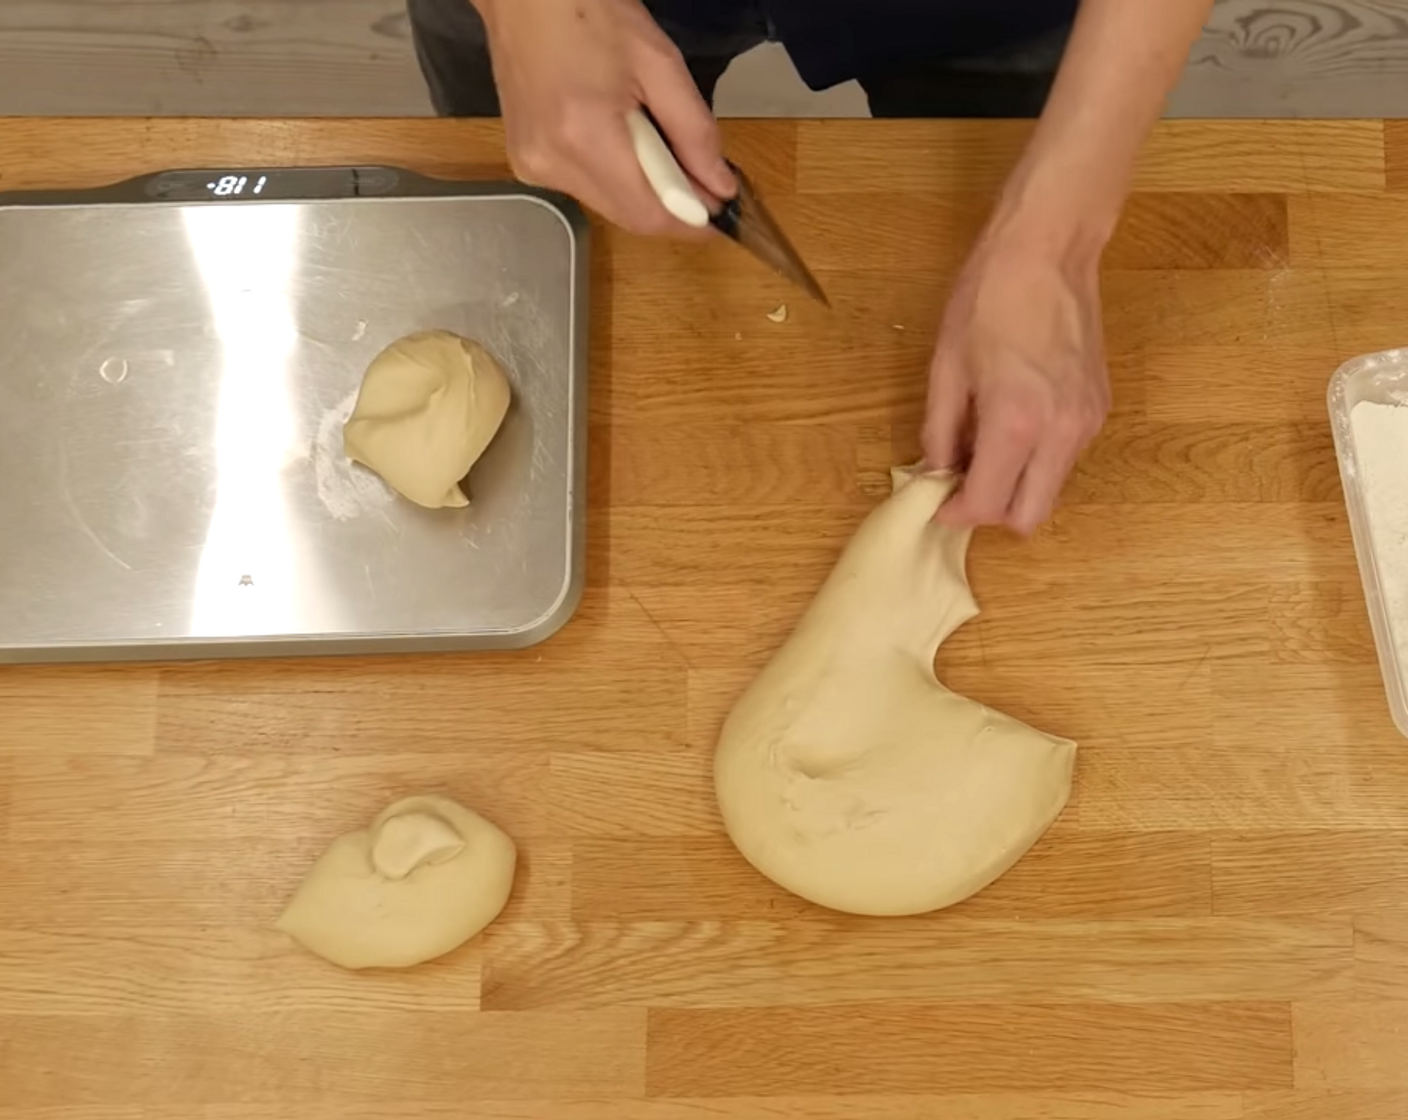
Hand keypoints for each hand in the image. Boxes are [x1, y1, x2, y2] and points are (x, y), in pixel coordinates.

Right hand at [480, 0, 735, 235]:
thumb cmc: (590, 12)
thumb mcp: (659, 62)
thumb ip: (694, 131)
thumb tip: (721, 188)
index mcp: (585, 137)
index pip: (649, 214)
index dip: (691, 224)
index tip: (723, 222)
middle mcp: (553, 163)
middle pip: (628, 216)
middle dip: (671, 208)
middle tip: (702, 182)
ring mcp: (533, 167)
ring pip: (608, 205)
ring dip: (643, 191)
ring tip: (654, 144)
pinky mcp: (525, 164)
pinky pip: (585, 189)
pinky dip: (614, 177)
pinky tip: (617, 139)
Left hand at [922, 212, 1109, 535]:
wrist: (1050, 250)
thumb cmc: (990, 297)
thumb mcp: (946, 367)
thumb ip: (940, 431)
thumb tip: (937, 471)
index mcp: (1016, 423)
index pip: (989, 504)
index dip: (958, 513)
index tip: (940, 503)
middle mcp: (1061, 432)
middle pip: (1030, 516)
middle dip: (993, 511)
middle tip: (964, 484)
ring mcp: (1088, 422)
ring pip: (1050, 488)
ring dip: (1016, 484)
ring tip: (985, 445)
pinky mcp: (1100, 408)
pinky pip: (1065, 458)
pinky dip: (1037, 458)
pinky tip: (1014, 423)